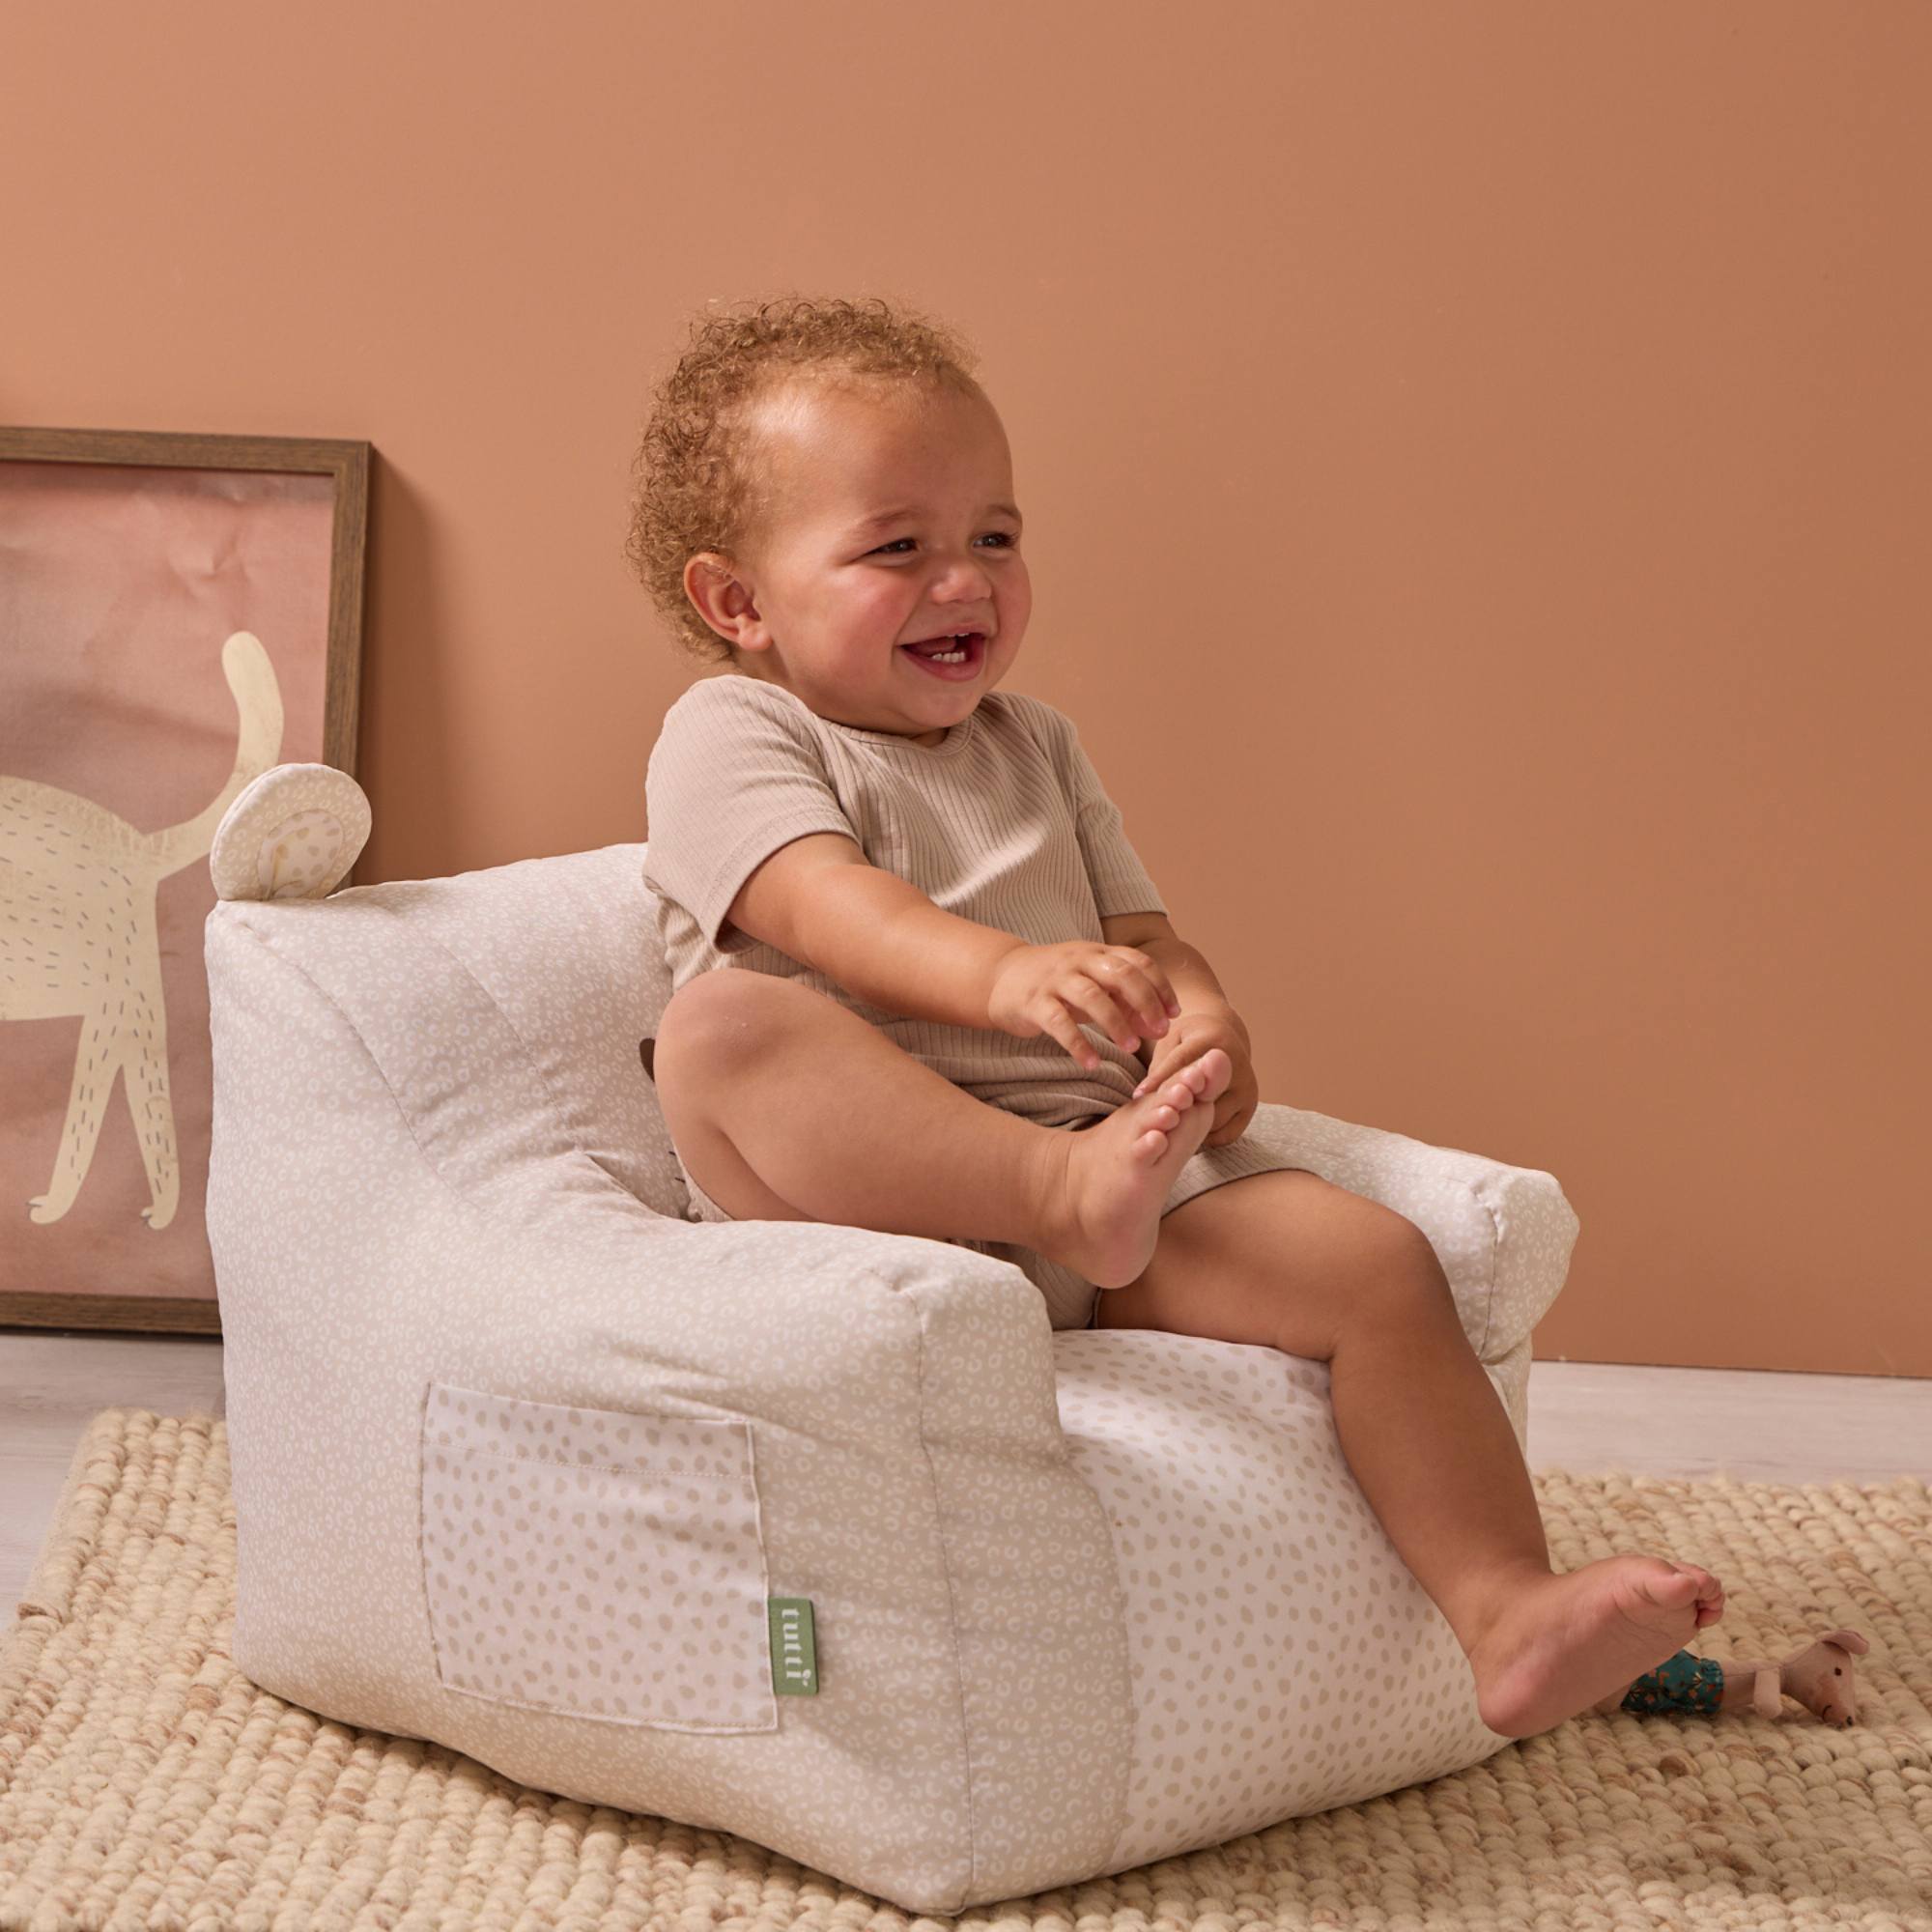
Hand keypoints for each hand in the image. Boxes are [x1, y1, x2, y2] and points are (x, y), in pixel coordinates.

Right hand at [987, 941, 1182, 1070]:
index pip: (1138, 962)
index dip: (1160, 987)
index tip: (1173, 1014)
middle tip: (1160, 1031)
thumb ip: (1123, 1003)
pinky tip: (1092, 1063)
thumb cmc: (1056, 985)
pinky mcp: (1033, 1002)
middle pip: (1120, 974)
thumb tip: (1157, 1026)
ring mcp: (1054, 979)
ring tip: (1132, 1048)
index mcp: (1097, 953)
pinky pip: (1059, 1023)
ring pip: (1091, 997)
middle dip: (1145, 1002)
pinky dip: (1078, 1044)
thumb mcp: (1092, 986)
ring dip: (1116, 1023)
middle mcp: (1078, 960)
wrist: (1001, 976)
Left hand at [1131, 1009, 1257, 1148]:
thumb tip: (1142, 1096)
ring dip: (1189, 1127)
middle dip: (1177, 1110)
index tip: (1138, 1095)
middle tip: (1155, 1118)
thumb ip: (1161, 1066)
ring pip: (1212, 1122)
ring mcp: (1246, 1089)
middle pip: (1201, 1099)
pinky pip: (1225, 1136)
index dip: (1160, 1080)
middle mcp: (1236, 1067)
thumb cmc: (1187, 1042)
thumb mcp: (1170, 1042)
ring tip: (1169, 1122)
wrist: (1221, 1041)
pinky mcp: (1250, 1108)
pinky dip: (1206, 1138)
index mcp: (1214, 1043)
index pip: (1184, 1065)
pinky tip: (1190, 1128)